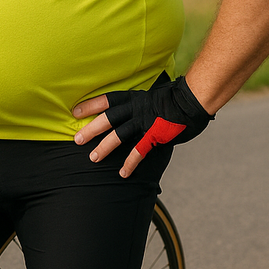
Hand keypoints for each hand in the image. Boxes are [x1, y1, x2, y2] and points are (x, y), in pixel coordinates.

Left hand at [72, 76, 212, 177]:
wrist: (194, 100)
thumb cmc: (176, 97)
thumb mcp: (153, 96)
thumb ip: (140, 104)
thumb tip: (130, 110)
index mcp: (134, 98)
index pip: (108, 100)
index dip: (91, 105)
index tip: (75, 111)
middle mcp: (136, 109)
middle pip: (108, 118)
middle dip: (91, 129)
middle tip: (77, 139)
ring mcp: (145, 122)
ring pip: (119, 135)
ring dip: (105, 147)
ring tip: (93, 157)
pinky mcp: (155, 135)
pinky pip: (139, 150)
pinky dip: (131, 162)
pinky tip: (123, 173)